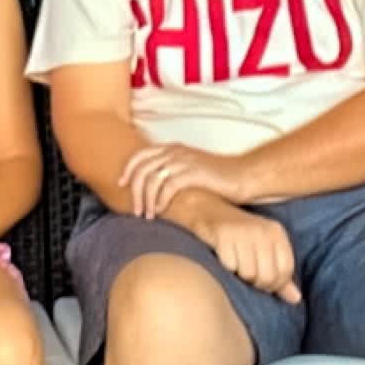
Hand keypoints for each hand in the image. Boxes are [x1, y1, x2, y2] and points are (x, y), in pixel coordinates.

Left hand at [122, 143, 250, 221]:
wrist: (244, 176)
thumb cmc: (219, 178)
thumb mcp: (192, 170)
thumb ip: (173, 173)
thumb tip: (154, 189)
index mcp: (173, 149)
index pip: (141, 155)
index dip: (128, 170)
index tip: (121, 185)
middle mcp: (176, 152)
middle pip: (142, 168)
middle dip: (134, 191)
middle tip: (135, 210)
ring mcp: (184, 161)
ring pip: (152, 178)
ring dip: (146, 199)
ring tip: (147, 216)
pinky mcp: (194, 173)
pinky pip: (168, 186)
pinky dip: (160, 201)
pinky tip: (161, 212)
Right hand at [186, 201, 300, 303]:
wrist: (205, 209)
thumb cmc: (238, 234)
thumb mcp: (264, 249)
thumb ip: (280, 273)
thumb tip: (295, 299)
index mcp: (276, 232)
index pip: (285, 270)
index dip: (275, 284)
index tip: (262, 283)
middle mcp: (263, 230)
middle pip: (268, 276)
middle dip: (256, 284)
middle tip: (246, 277)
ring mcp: (243, 231)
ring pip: (248, 274)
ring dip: (239, 276)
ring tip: (235, 266)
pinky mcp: (223, 235)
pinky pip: (229, 267)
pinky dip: (226, 268)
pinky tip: (223, 258)